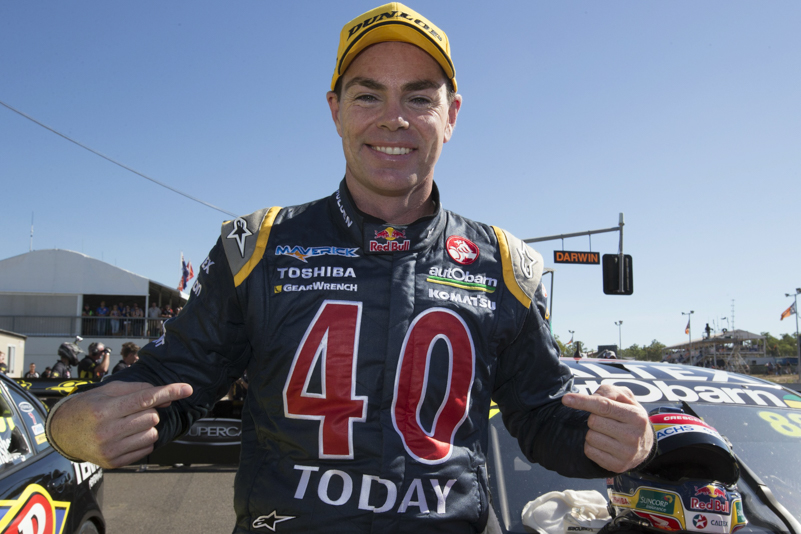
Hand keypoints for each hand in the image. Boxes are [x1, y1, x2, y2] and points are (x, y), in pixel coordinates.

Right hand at [49, 381, 192, 468]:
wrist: (62, 432)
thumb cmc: (87, 407)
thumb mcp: (108, 391)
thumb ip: (139, 390)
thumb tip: (167, 399)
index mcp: (105, 410)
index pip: (145, 398)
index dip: (169, 392)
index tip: (187, 389)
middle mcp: (107, 431)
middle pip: (152, 417)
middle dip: (149, 411)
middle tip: (133, 410)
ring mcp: (110, 450)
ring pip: (152, 434)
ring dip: (147, 426)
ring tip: (128, 424)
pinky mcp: (114, 462)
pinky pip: (146, 450)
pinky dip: (143, 440)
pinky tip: (127, 436)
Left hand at [562, 384, 652, 472]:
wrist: (645, 444)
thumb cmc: (629, 415)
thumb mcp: (624, 397)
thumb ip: (608, 391)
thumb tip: (593, 398)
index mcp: (636, 417)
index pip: (604, 406)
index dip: (583, 401)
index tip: (566, 399)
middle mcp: (633, 436)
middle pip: (594, 421)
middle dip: (594, 418)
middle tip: (605, 420)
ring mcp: (626, 454)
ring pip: (590, 437)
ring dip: (592, 432)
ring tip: (606, 432)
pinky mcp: (617, 466)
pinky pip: (589, 451)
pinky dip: (591, 445)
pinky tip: (604, 444)